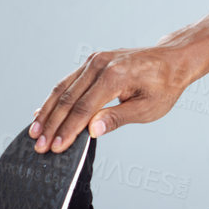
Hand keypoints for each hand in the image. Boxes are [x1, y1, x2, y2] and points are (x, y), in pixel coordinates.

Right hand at [28, 47, 195, 153]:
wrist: (174, 60)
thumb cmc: (165, 86)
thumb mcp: (148, 108)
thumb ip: (117, 118)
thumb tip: (91, 130)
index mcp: (115, 75)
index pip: (84, 108)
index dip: (68, 131)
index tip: (55, 148)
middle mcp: (100, 64)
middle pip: (68, 99)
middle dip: (51, 125)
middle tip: (39, 146)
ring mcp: (95, 60)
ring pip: (62, 89)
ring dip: (47, 112)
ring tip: (34, 133)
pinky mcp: (93, 61)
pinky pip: (68, 82)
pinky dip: (54, 99)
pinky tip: (42, 113)